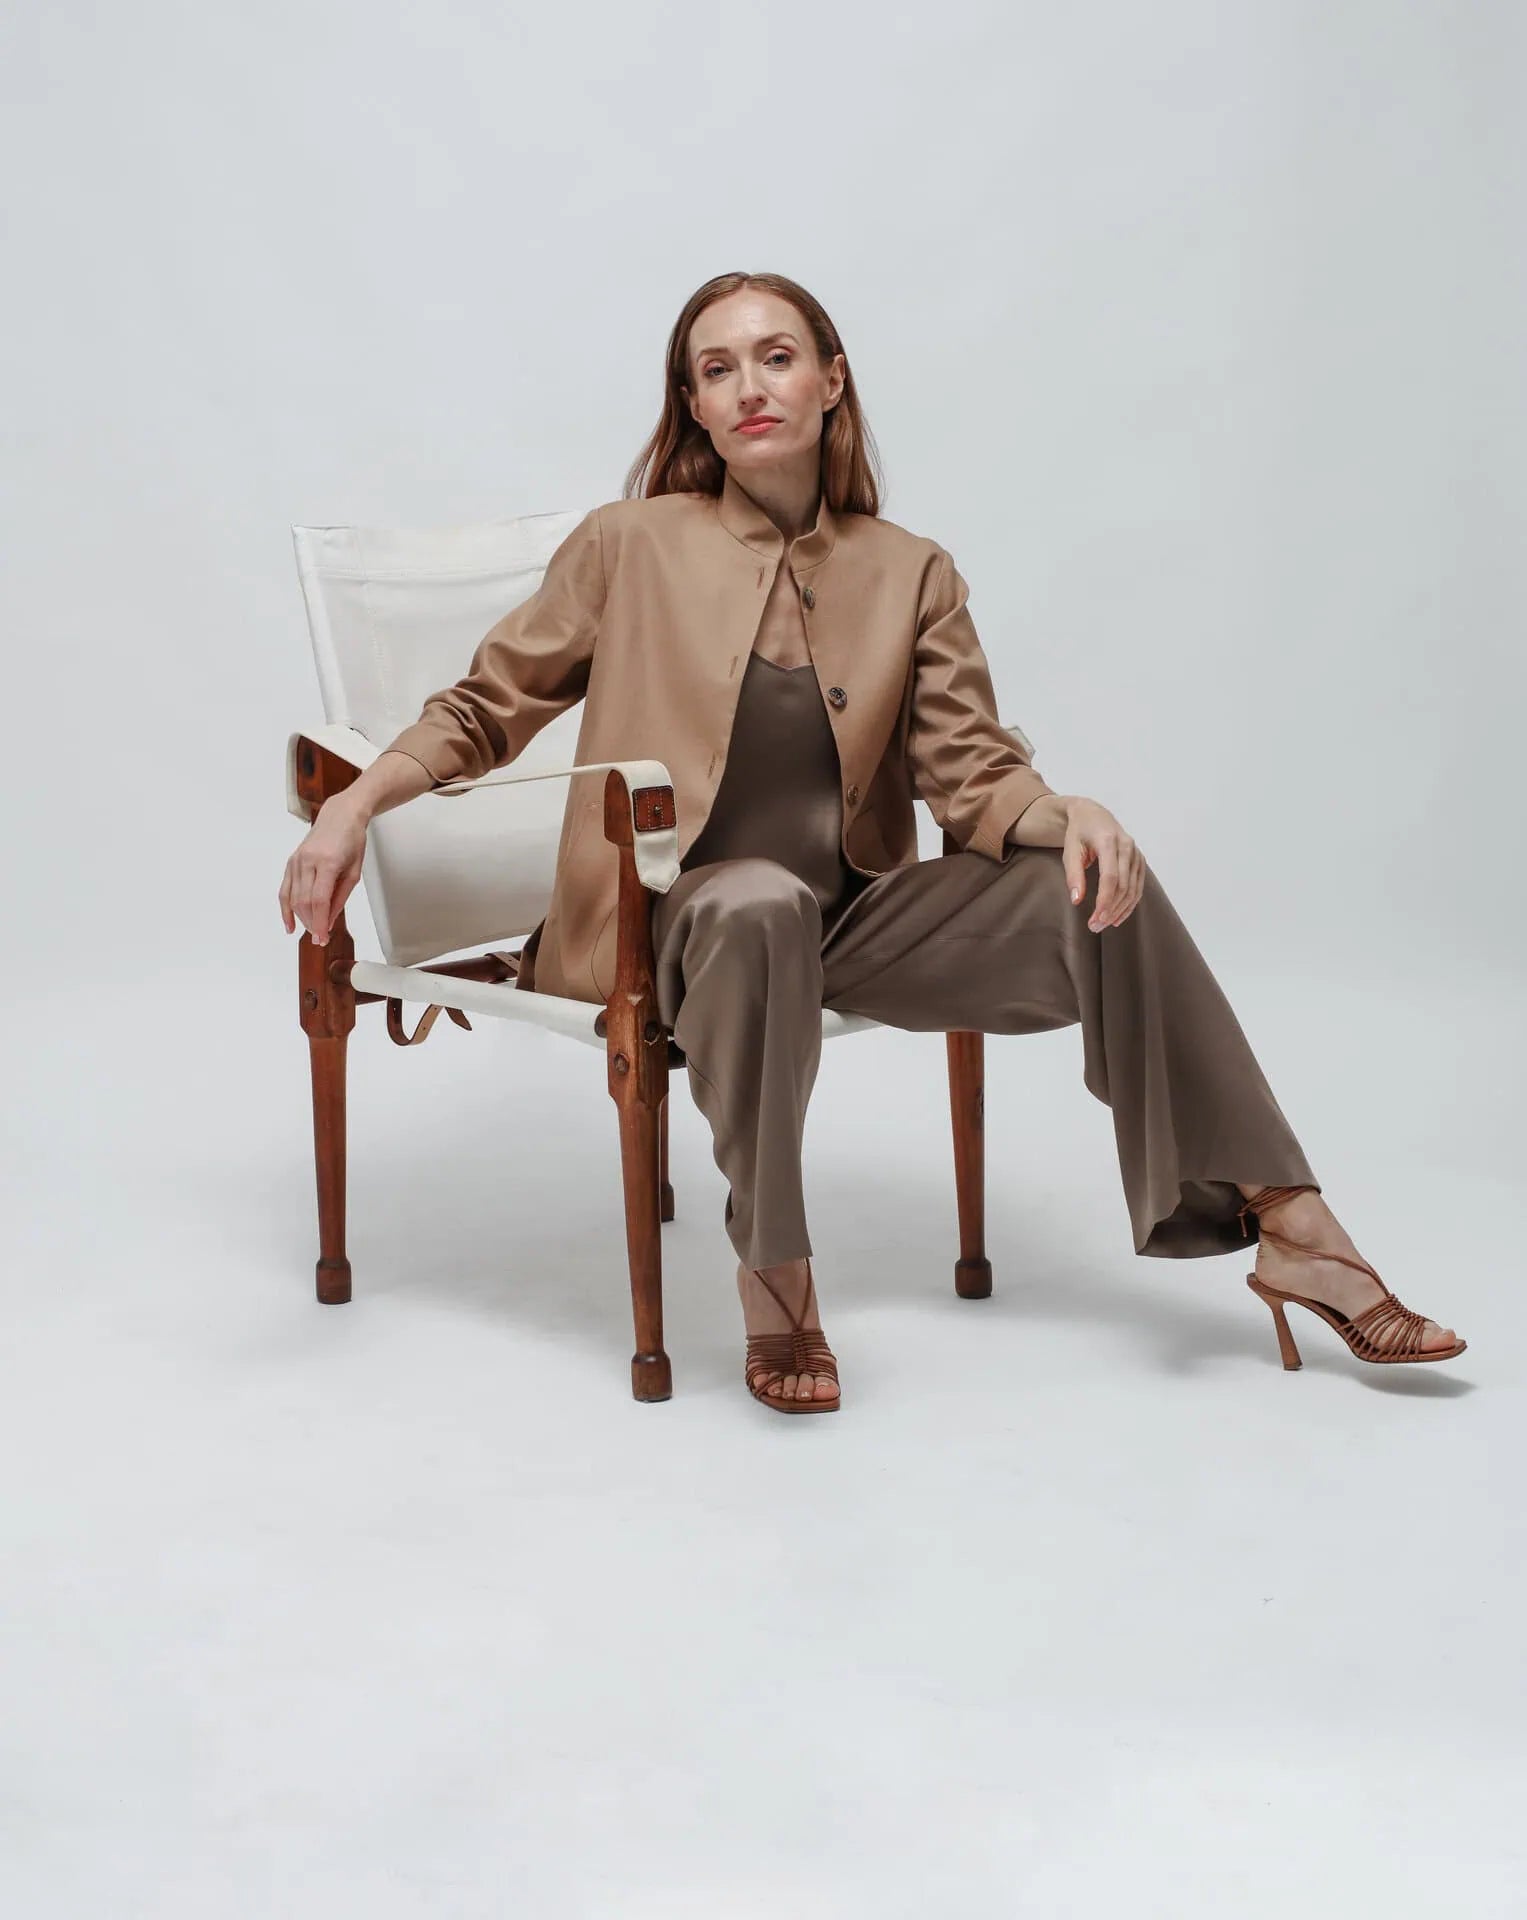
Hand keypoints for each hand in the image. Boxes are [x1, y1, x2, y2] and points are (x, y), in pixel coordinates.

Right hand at [279, 800, 367, 945]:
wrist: (340, 816)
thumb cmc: (352, 842)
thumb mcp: (354, 871)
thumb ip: (341, 896)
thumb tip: (330, 919)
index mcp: (327, 862)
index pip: (319, 900)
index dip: (320, 922)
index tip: (323, 938)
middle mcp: (308, 861)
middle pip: (304, 901)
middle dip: (312, 923)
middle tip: (320, 938)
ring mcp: (297, 861)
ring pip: (294, 898)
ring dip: (301, 918)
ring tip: (312, 931)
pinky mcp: (291, 861)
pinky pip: (285, 889)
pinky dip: (286, 908)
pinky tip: (290, 924)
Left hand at [1061, 797, 1144, 931]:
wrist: (1093, 815)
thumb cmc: (1078, 832)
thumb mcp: (1069, 850)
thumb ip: (1073, 875)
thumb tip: (1077, 901)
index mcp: (1109, 841)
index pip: (1110, 877)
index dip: (1105, 900)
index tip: (1095, 919)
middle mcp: (1127, 846)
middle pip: (1123, 886)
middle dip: (1110, 909)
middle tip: (1095, 927)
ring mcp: (1136, 853)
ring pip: (1133, 888)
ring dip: (1120, 910)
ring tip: (1104, 924)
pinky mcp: (1139, 860)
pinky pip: (1138, 886)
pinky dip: (1130, 904)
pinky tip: (1118, 917)